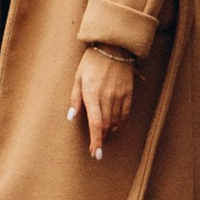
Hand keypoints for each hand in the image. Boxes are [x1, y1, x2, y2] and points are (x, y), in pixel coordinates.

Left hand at [67, 45, 136, 159]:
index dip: (96, 141)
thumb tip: (71, 117)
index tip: (96, 153)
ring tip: (103, 136)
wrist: (114, 46)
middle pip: (105, 125)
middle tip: (97, 150)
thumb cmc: (92, 61)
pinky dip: (119, 122)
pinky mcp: (128, 92)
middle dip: (101, 140)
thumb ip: (75, 98)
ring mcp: (119, 95)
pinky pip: (125, 113)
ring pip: (115, 121)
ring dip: (109, 132)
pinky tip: (114, 126)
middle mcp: (106, 96)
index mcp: (92, 93)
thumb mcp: (78, 77)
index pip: (95, 123)